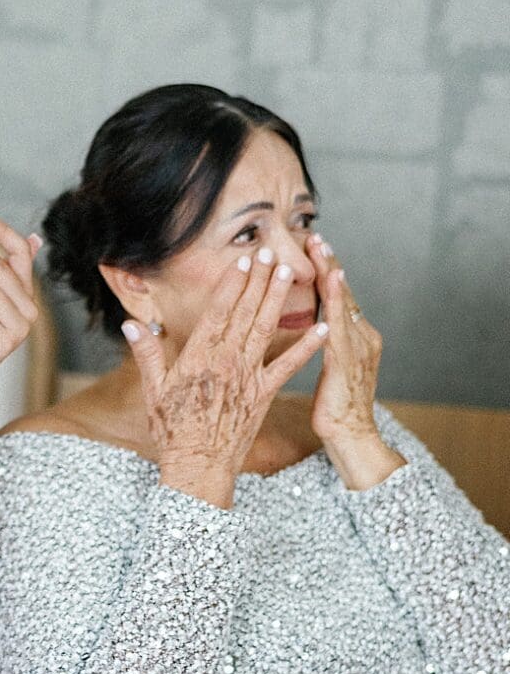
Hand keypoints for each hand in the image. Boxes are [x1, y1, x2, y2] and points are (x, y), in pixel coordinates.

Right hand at [123, 248, 327, 506]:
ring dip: (279, 300)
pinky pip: (289, 366)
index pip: (218, 311)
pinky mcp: (265, 393)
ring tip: (289, 273)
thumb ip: (148, 353)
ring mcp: (248, 377)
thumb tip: (133, 323)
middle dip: (258, 281)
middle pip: (245, 313)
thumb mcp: (153, 389)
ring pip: (266, 329)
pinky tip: (322, 327)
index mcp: (198, 357)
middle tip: (270, 252)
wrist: (199, 464)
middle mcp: (226, 361)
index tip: (242, 261)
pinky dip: (307, 347)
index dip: (232, 284)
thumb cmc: (172, 428)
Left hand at [305, 232, 400, 487]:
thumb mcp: (329, 369)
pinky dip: (338, 307)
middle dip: (329, 264)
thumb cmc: (335, 406)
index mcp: (354, 339)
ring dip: (333, 276)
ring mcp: (358, 349)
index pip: (337, 298)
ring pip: (344, 305)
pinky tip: (332, 288)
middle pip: (342, 293)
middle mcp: (361, 338)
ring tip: (323, 250)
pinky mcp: (348, 364)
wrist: (353, 438)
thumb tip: (311, 322)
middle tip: (316, 235)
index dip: (325, 272)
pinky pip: (341, 331)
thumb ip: (323, 343)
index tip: (311, 246)